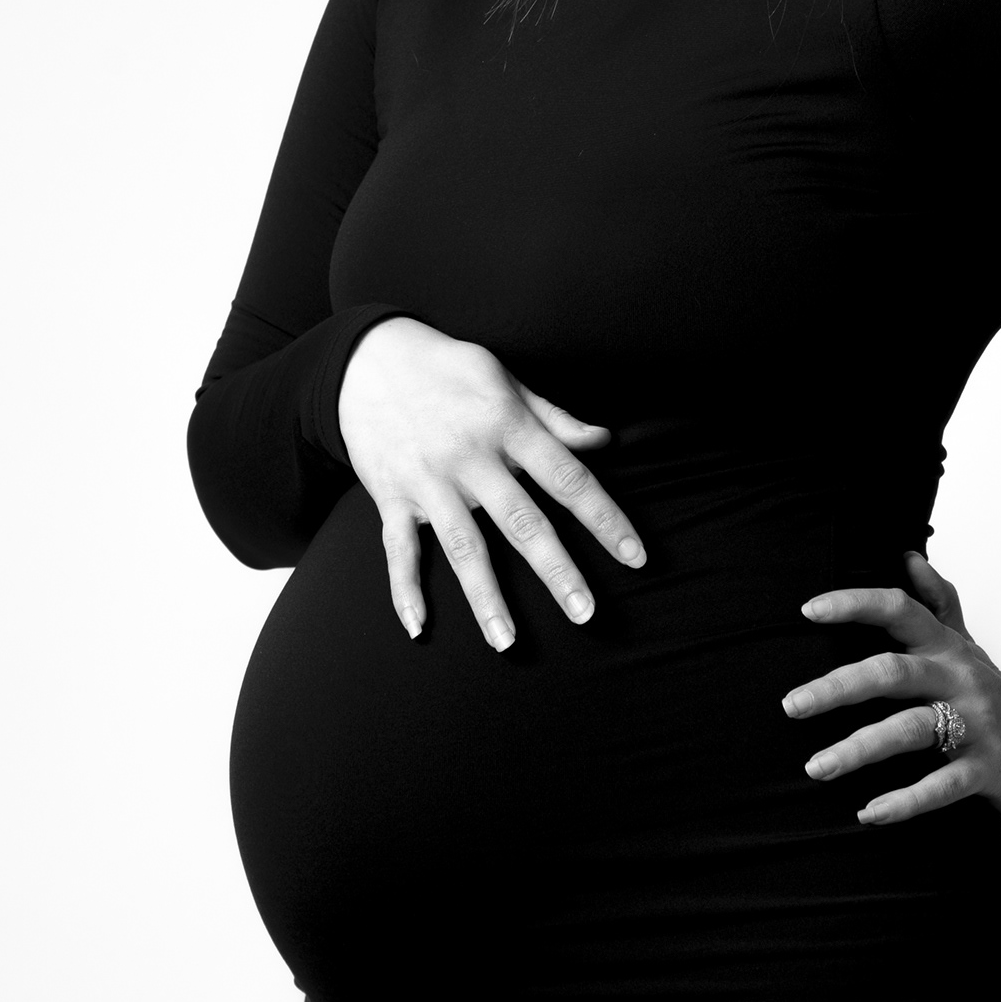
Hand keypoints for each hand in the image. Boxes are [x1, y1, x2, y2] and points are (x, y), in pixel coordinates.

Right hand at [337, 317, 645, 646]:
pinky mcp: (391, 496)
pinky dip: (405, 590)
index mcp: (507, 425)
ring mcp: (428, 481)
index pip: (568, 478)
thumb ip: (554, 417)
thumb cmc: (448, 369)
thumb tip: (604, 441)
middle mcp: (470, 457)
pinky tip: (419, 628)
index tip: (635, 558)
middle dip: (556, 571)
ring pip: (462, 547)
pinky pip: (398, 550)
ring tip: (507, 642)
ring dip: (485, 598)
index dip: (605, 519)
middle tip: (586, 614)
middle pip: (521, 522)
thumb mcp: (505, 379)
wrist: (365, 359)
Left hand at [781, 549, 1000, 827]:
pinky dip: (904, 801)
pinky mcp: (987, 769)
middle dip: (838, 688)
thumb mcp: (967, 645)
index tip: (807, 610)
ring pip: (910, 730)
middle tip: (791, 706)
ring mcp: (976, 723)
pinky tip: (868, 813)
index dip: (855, 604)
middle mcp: (960, 678)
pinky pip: (941, 785)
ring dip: (858, 749)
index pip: (900, 610)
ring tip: (815, 768)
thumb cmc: (989, 696)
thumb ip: (939, 601)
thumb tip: (908, 555)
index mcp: (947, 646)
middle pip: (892, 672)